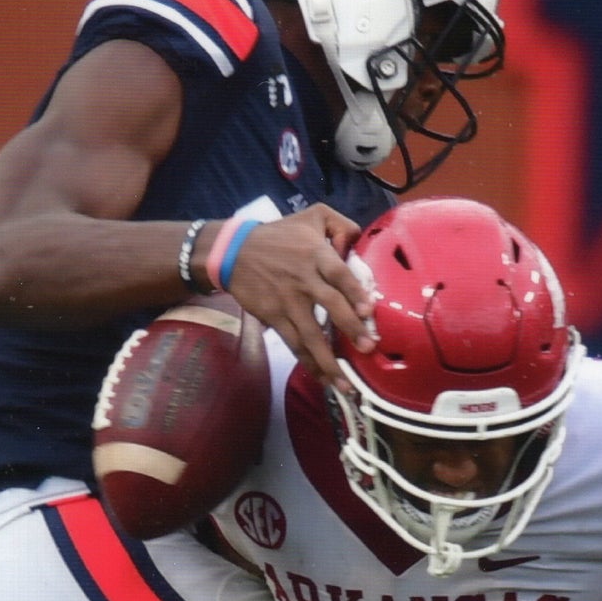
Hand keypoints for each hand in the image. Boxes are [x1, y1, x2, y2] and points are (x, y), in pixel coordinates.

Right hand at [225, 205, 374, 387]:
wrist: (233, 252)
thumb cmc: (279, 236)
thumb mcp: (312, 215)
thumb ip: (341, 224)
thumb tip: (359, 242)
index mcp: (316, 254)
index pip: (338, 273)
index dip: (353, 291)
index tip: (367, 310)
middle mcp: (303, 280)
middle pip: (330, 306)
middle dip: (350, 329)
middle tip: (368, 348)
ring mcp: (288, 302)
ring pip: (311, 335)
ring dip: (329, 361)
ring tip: (347, 385)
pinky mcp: (274, 317)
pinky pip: (294, 344)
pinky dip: (309, 363)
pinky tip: (324, 379)